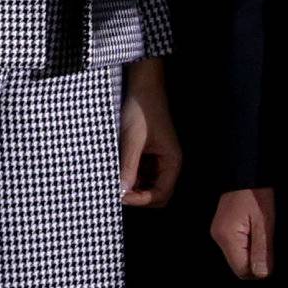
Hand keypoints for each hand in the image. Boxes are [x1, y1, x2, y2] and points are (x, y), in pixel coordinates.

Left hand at [120, 57, 181, 208]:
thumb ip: (129, 166)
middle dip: (139, 197)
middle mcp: (169, 164)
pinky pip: (143, 175)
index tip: (120, 195)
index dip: (141, 199)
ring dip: (134, 187)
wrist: (143, 89)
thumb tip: (122, 191)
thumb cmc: (142, 111)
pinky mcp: (150, 156)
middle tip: (118, 190)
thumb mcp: (133, 140)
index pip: (160, 194)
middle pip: (158, 195)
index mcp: (172, 162)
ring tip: (116, 178)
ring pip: (149, 186)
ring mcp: (160, 161)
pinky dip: (131, 176)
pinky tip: (119, 169)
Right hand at [211, 187, 275, 279]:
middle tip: (270, 245)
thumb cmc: (257, 193)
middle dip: (256, 261)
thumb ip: (263, 249)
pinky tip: (257, 233)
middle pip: (238, 264)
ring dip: (253, 252)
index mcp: (227, 237)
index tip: (271, 258)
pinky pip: (236, 245)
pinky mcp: (223, 227)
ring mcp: (219, 232)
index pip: (241, 270)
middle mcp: (218, 237)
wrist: (246, 171)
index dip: (258, 269)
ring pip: (238, 256)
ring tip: (263, 236)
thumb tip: (262, 275)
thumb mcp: (265, 222)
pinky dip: (248, 244)